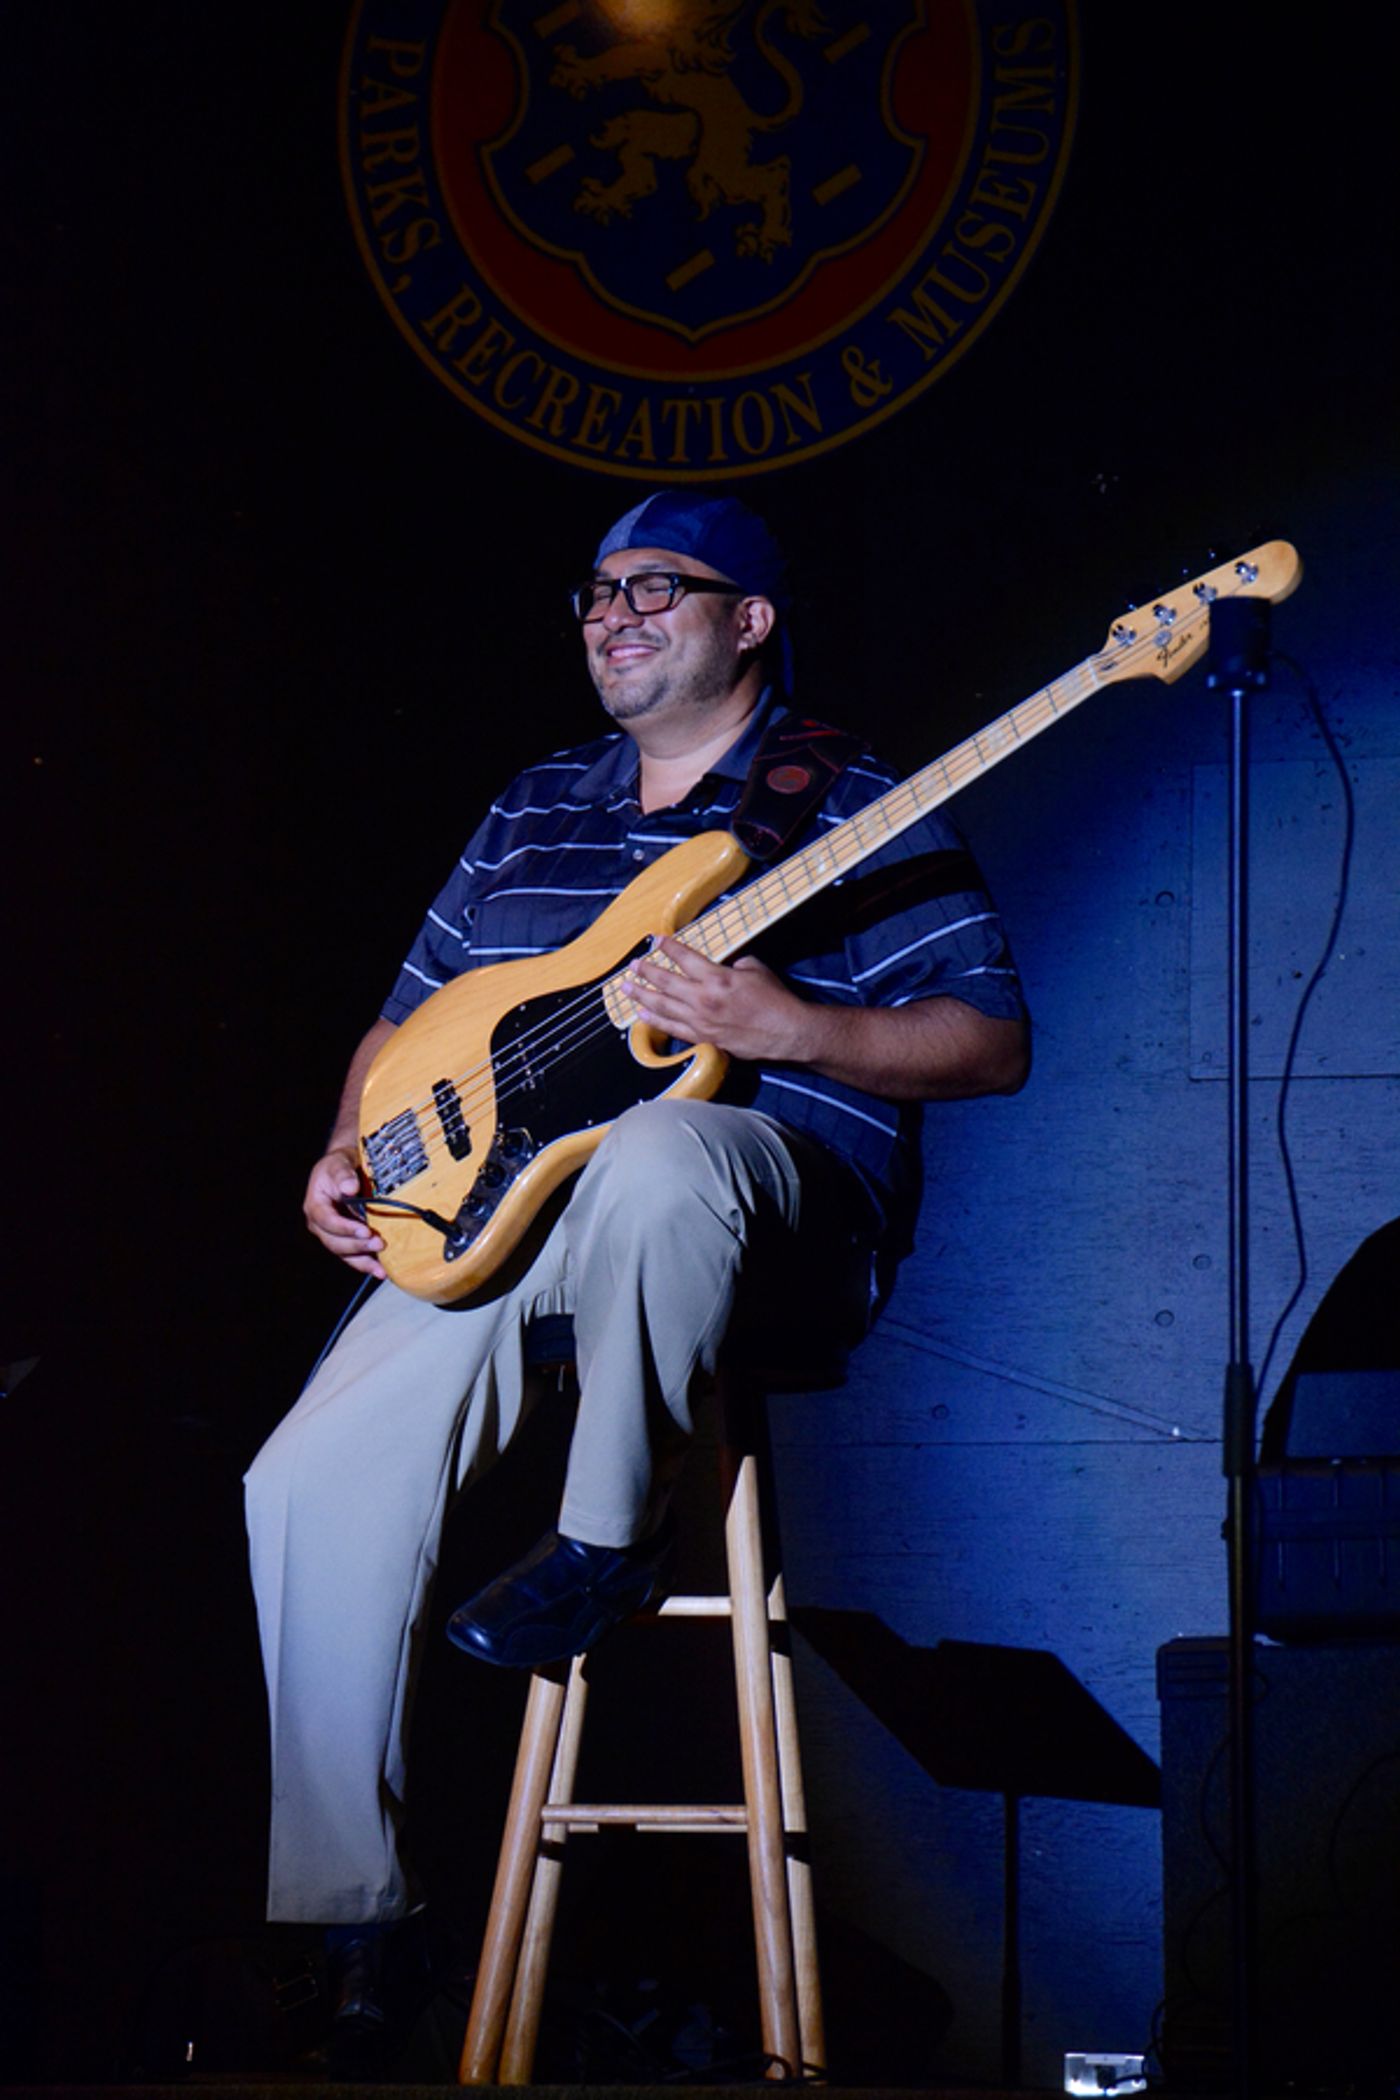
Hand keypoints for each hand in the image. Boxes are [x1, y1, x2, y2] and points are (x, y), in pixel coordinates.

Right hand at [303, 1146, 385, 1276]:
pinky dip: (366, 1264)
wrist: (346, 1170)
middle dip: (357, 1245)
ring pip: (344, 1253)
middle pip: (334, 1241)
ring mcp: (332, 1234)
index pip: (326, 1220)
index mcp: (315, 1205)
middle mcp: (320, 1224)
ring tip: (381, 1267)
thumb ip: (343, 1175)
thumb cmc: (340, 1165)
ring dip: (363, 1260)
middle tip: (379, 1243)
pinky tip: (381, 1272)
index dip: (344, 1228)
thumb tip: (349, 1187)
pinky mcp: (345, 1240)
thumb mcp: (339, 1163)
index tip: (365, 1230)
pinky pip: (353, 1256)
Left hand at [624, 938, 813, 1063]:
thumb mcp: (755, 969)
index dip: (668, 947)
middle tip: (632, 965)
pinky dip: (656, 1021)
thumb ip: (732, 965)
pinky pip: (673, 1028)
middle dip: (646, 971)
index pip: (684, 958)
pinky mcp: (705, 1038)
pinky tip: (643, 1015)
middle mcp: (704, 999)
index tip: (656, 940)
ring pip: (663, 1007)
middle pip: (666, 982)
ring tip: (626, 989)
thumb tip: (722, 966)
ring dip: (642, 996)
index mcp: (717, 978)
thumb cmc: (775, 1000)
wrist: (787, 1032)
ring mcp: (701, 1021)